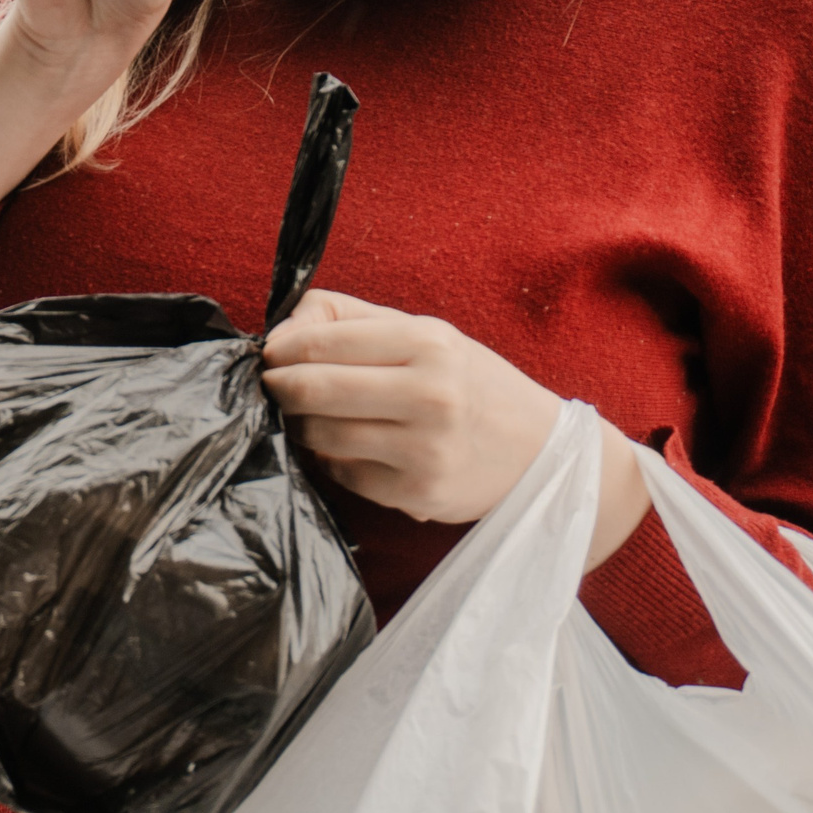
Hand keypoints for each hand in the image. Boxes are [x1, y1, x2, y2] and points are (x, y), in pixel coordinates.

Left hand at [260, 290, 650, 565]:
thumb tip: (282, 331)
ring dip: (304, 426)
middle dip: (280, 388)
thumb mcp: (424, 333)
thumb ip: (350, 319)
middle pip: (312, 389)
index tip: (271, 354)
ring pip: (321, 435)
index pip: (321, 342)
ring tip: (317, 416)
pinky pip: (345, 475)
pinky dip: (337, 461)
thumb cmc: (470, 384)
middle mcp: (429, 394)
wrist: (541, 453)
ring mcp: (424, 449)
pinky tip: (358, 449)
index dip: (280, 350)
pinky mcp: (417, 494)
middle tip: (275, 386)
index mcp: (428, 342)